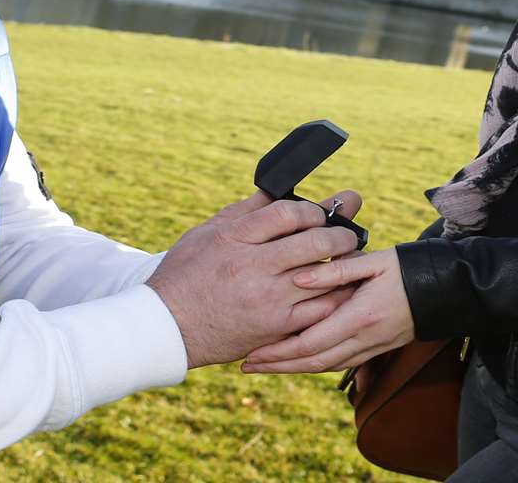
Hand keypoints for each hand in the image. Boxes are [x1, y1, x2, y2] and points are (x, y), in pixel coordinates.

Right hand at [145, 189, 363, 367]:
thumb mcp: (206, 232)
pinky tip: (339, 291)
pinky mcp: (275, 328)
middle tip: (349, 233)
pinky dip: (335, 298)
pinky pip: (320, 311)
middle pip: (314, 242)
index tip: (319, 212)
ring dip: (344, 266)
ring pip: (324, 277)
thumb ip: (245, 211)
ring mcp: (267, 300)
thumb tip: (278, 189)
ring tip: (351, 260)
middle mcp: (253, 267)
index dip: (312, 209)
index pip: (288, 212)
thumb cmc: (184, 274)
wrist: (167, 326)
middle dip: (340, 233)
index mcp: (234, 238)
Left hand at [240, 247, 412, 373]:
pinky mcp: (374, 349)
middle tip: (246, 364)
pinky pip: (337, 363)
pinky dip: (312, 364)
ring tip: (264, 364)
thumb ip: (335, 269)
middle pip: (311, 361)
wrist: (443, 289)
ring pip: (323, 366)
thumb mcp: (372, 261)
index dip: (278, 351)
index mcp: (359, 317)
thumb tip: (299, 276)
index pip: (310, 342)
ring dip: (292, 368)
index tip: (252, 352)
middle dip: (277, 365)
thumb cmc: (405, 268)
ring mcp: (370, 347)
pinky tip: (296, 360)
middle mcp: (363, 339)